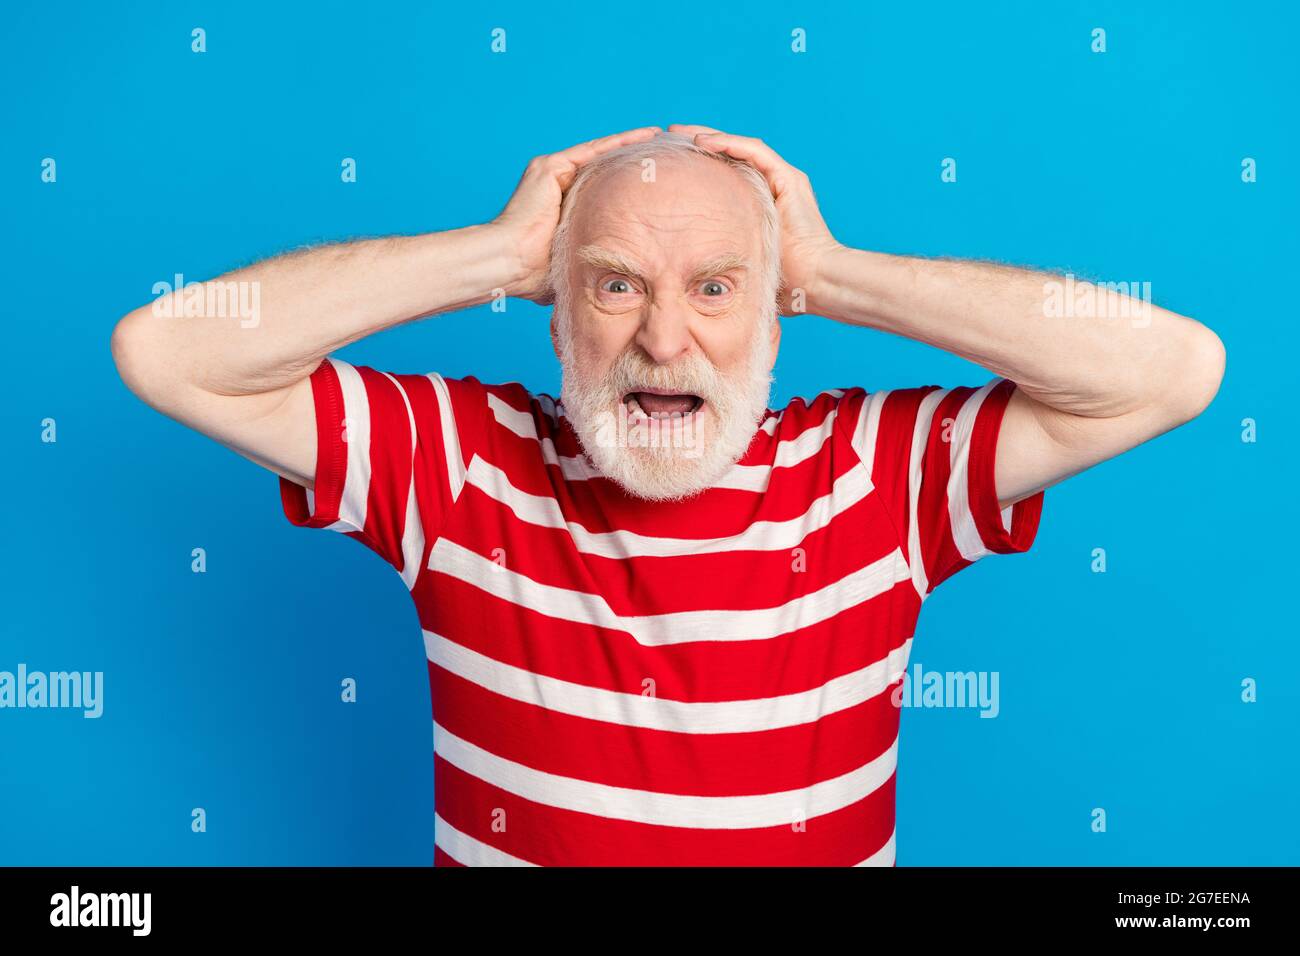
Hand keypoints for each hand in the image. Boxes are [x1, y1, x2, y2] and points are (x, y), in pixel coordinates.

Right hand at [490, 125, 661, 302]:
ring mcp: (551, 174)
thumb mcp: (572, 264)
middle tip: (660, 155)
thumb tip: (611, 284)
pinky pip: (592, 150)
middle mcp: (556, 186)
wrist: (512, 263)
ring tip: (657, 137)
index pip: (601, 191)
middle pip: (602, 169)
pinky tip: (644, 136)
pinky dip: (618, 142)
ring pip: (599, 154)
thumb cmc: (535, 274)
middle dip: (630, 161)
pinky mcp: (550, 167)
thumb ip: (589, 264)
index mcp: (561, 207)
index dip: (625, 186)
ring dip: (629, 145)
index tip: (651, 183)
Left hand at [667, 124, 842, 316]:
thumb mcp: (739, 259)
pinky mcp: (789, 179)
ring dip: (709, 137)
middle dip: (698, 143)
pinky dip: (729, 144)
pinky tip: (703, 142)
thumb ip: (720, 253)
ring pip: (740, 147)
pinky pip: (754, 152)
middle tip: (667, 136)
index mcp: (758, 202)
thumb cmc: (783, 282)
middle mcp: (772, 186)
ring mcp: (783, 180)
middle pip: (730, 155)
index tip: (668, 162)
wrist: (815, 282)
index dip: (697, 164)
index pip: (724, 173)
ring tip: (678, 134)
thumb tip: (682, 264)